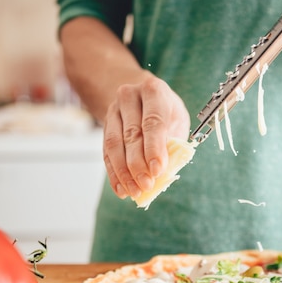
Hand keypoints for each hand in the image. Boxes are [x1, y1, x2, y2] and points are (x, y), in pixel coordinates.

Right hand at [103, 73, 189, 198]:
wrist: (142, 96)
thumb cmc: (166, 111)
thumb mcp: (177, 121)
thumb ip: (173, 143)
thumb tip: (163, 173)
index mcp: (153, 91)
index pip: (153, 122)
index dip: (154, 148)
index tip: (157, 171)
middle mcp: (129, 97)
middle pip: (131, 134)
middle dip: (138, 164)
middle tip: (146, 185)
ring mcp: (114, 110)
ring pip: (114, 144)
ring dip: (124, 172)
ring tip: (134, 191)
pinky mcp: (104, 125)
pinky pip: (106, 152)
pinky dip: (114, 173)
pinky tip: (121, 189)